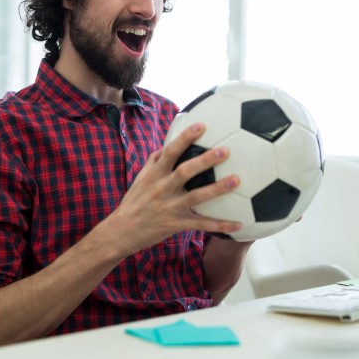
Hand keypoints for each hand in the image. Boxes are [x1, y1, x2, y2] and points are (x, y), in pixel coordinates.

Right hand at [101, 122, 240, 255]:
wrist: (121, 232)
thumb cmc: (133, 202)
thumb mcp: (140, 179)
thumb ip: (154, 162)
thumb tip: (167, 145)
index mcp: (154, 175)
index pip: (170, 152)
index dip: (185, 138)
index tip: (201, 126)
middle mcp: (162, 189)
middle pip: (185, 171)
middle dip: (205, 160)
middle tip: (225, 151)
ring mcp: (170, 207)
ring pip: (196, 197)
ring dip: (217, 188)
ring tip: (236, 180)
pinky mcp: (176, 224)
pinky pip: (201, 225)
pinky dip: (220, 225)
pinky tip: (238, 224)